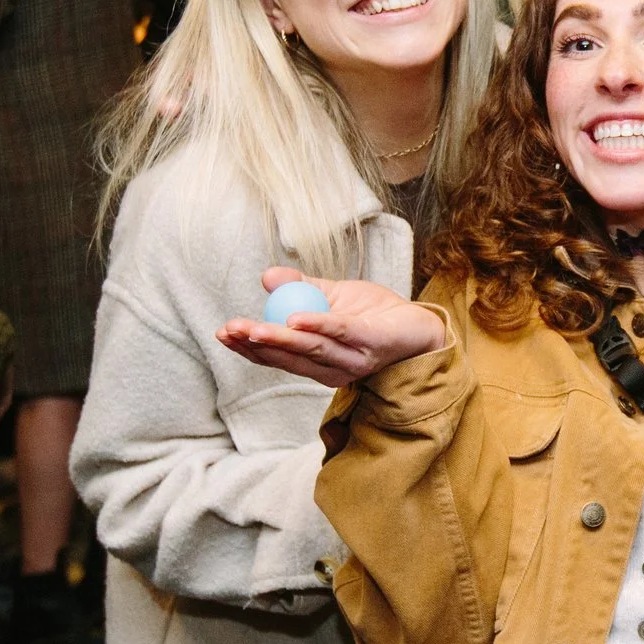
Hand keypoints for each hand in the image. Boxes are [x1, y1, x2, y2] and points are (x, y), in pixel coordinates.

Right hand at [216, 268, 446, 387]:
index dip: (248, 347)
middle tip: (228, 332)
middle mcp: (331, 367)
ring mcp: (352, 359)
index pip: (277, 356)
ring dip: (278, 337)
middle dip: (254, 343)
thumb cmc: (374, 314)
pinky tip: (296, 319)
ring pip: (309, 348)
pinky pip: (341, 333)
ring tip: (251, 329)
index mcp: (316, 360)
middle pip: (287, 356)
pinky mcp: (372, 344)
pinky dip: (318, 325)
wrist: (420, 324)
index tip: (223, 334)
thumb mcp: (331, 296)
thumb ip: (300, 288)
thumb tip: (266, 276)